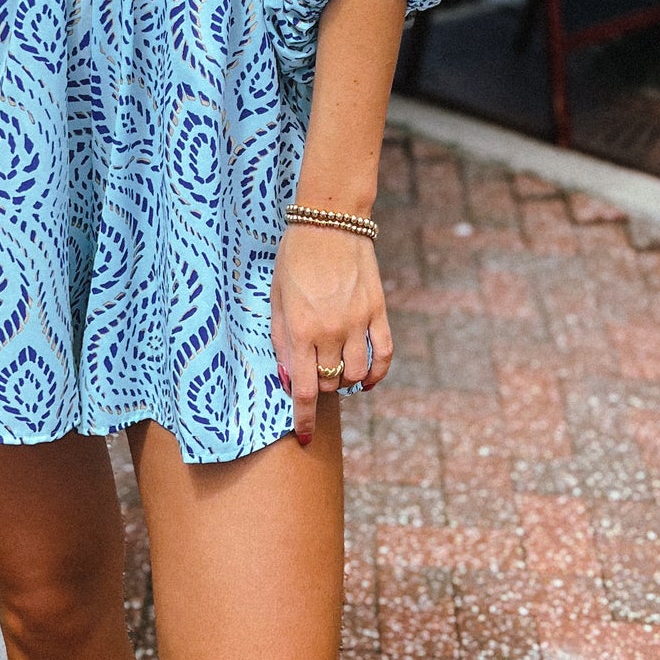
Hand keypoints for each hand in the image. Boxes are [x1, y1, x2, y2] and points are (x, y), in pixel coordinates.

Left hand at [270, 223, 392, 445]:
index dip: (304, 420)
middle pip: (330, 384)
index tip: (304, 437)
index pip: (304, 391)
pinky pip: (383, 355)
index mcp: (301, 330)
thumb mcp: (276, 298)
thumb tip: (287, 378)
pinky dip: (376, 374)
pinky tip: (365, 380)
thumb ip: (281, 341)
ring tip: (334, 370)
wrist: (329, 222)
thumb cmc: (294, 258)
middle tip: (311, 374)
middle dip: (319, 388)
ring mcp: (358, 322)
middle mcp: (331, 331)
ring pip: (356, 374)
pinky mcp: (378, 311)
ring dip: (344, 381)